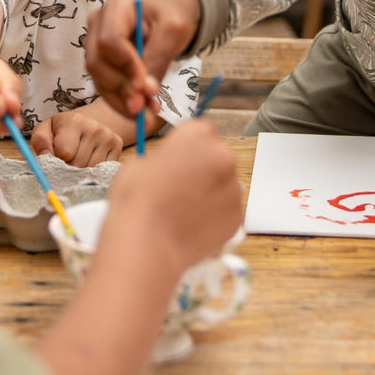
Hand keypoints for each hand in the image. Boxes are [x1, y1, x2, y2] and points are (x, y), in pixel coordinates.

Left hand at [31, 109, 123, 166]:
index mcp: (74, 121)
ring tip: (77, 159)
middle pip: (78, 164)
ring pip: (90, 170)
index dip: (57, 159)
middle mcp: (95, 127)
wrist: (87, 122)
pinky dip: (93, 171)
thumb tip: (46, 155)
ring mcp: (108, 137)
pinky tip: (88, 161)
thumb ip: (40, 140)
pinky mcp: (118, 146)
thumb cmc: (62, 130)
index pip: (65, 152)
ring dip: (80, 171)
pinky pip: (102, 171)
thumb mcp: (46, 130)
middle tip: (66, 159)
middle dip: (68, 167)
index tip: (56, 154)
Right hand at [84, 0, 200, 117]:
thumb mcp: (173, 31)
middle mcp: (98, 25)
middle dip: (122, 88)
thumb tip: (146, 91)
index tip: (147, 87)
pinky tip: (141, 108)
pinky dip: (121, 101)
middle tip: (146, 107)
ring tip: (147, 112)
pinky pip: (104, 86)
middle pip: (97, 62)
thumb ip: (159, 57)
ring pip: (98, 79)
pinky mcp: (99, 62)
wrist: (166, 16)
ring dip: (121, 100)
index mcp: (116, 8)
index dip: (126, 66)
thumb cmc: (170, 17)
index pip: (110, 40)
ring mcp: (95, 44)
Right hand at [102, 119, 242, 274]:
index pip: (201, 130)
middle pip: (217, 156)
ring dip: (210, 192)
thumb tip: (168, 168)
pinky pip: (227, 210)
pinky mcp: (238, 217)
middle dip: (203, 168)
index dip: (189, 146)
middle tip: (181, 187)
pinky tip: (192, 226)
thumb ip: (164, 158)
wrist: (147, 244)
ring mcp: (234, 188)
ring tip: (184, 210)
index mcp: (198, 135)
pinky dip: (215, 216)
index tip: (178, 160)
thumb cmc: (137, 200)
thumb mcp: (140, 163)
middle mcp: (222, 156)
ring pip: (224, 184)